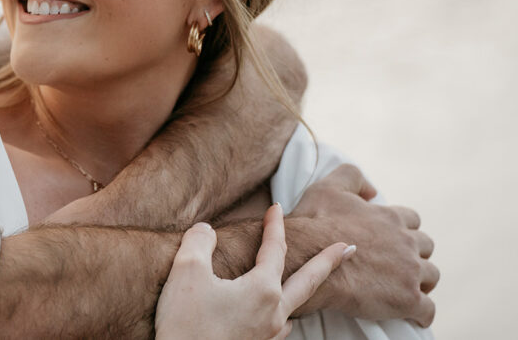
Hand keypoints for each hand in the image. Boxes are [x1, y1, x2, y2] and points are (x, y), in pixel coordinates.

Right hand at [156, 204, 349, 339]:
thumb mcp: (187, 271)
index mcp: (262, 290)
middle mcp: (274, 314)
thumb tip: (206, 230)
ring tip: (309, 284)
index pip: (274, 249)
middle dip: (329, 262)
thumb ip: (200, 241)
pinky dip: (284, 316)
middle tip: (349, 248)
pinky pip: (280, 329)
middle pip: (309, 283)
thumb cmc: (186, 323)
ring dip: (303, 292)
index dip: (274, 226)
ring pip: (294, 309)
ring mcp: (268, 336)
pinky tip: (279, 318)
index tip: (275, 208)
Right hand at [290, 164, 438, 325]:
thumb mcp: (328, 186)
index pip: (412, 219)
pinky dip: (422, 313)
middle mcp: (405, 241)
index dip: (403, 228)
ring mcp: (409, 271)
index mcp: (390, 217)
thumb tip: (373, 190)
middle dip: (416, 253)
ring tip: (404, 288)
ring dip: (421, 281)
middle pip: (426, 246)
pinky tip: (412, 315)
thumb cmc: (315, 224)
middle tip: (397, 263)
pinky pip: (428, 310)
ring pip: (431, 276)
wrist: (308, 259)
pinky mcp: (407, 299)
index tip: (392, 237)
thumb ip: (353, 177)